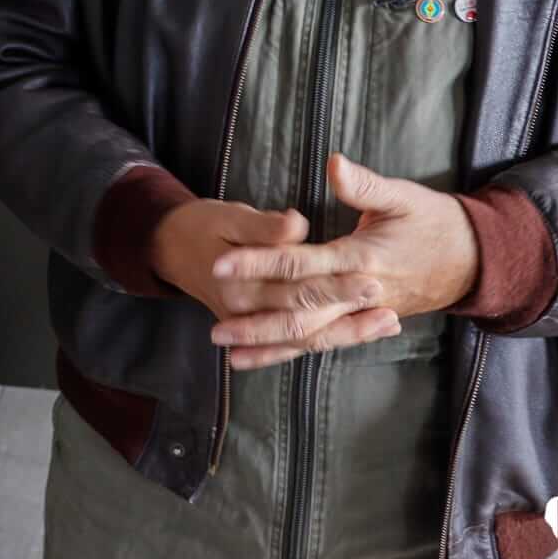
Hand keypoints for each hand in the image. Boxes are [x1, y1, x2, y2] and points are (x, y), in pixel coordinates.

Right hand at [149, 197, 391, 344]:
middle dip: (350, 311)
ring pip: (306, 336)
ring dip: (348, 332)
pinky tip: (361, 333)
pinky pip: (296, 342)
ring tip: (389, 325)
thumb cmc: (201, 225)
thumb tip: (296, 226)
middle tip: (389, 304)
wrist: (169, 246)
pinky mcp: (256, 327)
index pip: (296, 284)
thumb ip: (263, 226)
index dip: (334, 283)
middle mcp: (246, 309)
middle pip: (306, 314)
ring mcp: (251, 323)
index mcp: (239, 281)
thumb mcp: (227, 216)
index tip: (370, 276)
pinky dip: (330, 339)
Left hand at [207, 153, 479, 368]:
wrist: (476, 260)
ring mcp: (362, 313)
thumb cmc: (436, 222)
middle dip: (257, 320)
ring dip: (269, 345)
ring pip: (311, 335)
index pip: (301, 263)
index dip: (260, 264)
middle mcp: (359, 293)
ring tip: (227, 350)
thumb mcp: (404, 196)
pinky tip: (261, 359)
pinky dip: (292, 352)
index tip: (221, 264)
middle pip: (300, 311)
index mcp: (362, 258)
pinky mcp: (363, 321)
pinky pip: (324, 342)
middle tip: (215, 327)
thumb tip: (334, 164)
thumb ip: (365, 185)